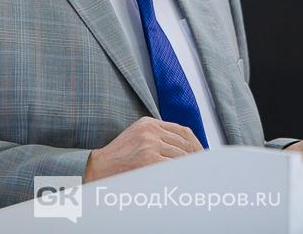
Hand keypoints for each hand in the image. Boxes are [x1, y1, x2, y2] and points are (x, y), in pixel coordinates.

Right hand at [83, 117, 203, 181]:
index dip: (196, 144)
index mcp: (148, 123)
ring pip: (181, 155)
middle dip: (196, 156)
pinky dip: (182, 172)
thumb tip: (186, 148)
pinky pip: (173, 166)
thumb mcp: (137, 137)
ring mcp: (150, 144)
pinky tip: (186, 177)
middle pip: (185, 143)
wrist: (98, 168)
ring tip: (197, 174)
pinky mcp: (149, 159)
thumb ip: (158, 136)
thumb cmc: (118, 157)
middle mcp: (150, 131)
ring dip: (190, 166)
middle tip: (204, 167)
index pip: (182, 131)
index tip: (202, 154)